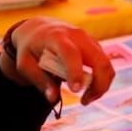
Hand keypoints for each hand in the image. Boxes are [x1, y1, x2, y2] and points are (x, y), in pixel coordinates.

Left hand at [0, 18, 114, 104]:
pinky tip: (88, 90)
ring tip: (86, 99)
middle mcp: (78, 36)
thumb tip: (52, 98)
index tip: (75, 91)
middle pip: (99, 60)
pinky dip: (101, 81)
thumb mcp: (25, 63)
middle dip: (98, 84)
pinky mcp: (96, 46)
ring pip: (106, 65)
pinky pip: (106, 66)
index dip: (75, 71)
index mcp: (57, 37)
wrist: (41, 29)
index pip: (70, 53)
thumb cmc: (31, 47)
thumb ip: (39, 80)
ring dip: (101, 86)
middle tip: (84, 102)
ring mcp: (90, 40)